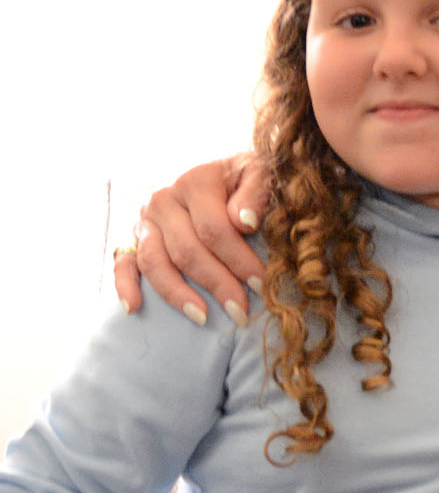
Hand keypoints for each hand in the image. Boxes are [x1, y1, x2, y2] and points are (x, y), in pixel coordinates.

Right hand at [113, 156, 268, 323]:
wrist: (226, 174)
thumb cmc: (247, 180)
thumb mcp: (260, 174)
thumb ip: (256, 192)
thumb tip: (244, 222)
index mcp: (196, 182)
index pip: (214, 228)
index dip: (238, 258)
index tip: (260, 283)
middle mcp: (164, 200)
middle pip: (187, 250)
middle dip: (216, 283)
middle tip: (241, 311)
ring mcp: (146, 220)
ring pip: (155, 262)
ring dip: (178, 293)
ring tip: (202, 318)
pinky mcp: (134, 237)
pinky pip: (124, 263)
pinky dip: (125, 285)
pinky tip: (135, 308)